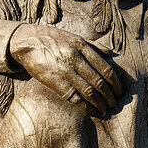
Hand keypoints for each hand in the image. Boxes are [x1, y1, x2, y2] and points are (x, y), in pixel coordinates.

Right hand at [9, 24, 123, 115]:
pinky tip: (91, 111)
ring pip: (89, 91)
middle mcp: (75, 58)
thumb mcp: (74, 37)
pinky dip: (85, 106)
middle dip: (110, 95)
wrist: (27, 42)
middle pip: (100, 82)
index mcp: (82, 47)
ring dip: (100, 103)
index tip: (120, 91)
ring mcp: (65, 70)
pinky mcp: (55, 81)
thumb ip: (93, 46)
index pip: (106, 68)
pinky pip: (74, 97)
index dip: (115, 82)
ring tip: (106, 109)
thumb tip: (111, 54)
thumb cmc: (53, 39)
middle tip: (115, 103)